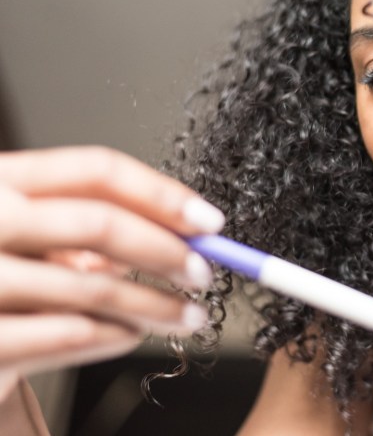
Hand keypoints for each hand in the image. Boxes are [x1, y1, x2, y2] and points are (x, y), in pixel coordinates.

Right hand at [0, 147, 224, 398]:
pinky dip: (115, 335)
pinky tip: (132, 334)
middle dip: (166, 251)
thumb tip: (181, 234)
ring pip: (92, 285)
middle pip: (98, 223)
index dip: (162, 194)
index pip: (95, 170)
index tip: (210, 222)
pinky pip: (69, 335)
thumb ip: (86, 228)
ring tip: (186, 315)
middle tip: (204, 275)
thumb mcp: (29, 238)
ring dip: (154, 303)